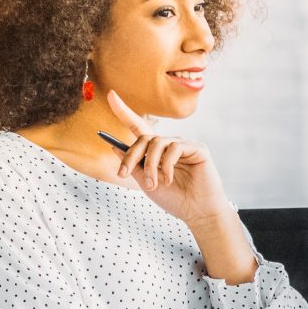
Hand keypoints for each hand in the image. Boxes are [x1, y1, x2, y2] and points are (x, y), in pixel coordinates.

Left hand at [103, 90, 229, 229]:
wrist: (197, 213)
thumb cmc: (175, 199)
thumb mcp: (146, 183)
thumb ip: (133, 165)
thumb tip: (114, 147)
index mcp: (156, 151)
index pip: (138, 126)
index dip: (123, 111)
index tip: (110, 95)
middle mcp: (169, 144)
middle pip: (144, 137)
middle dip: (130, 155)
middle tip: (124, 174)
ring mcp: (183, 145)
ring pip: (157, 143)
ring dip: (150, 165)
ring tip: (154, 184)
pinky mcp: (197, 148)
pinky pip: (175, 147)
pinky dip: (167, 165)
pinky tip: (169, 179)